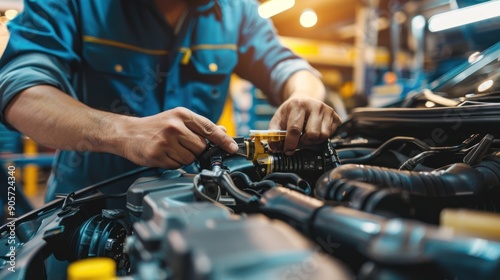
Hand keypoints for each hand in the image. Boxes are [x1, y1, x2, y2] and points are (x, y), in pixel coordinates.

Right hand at [121, 107, 237, 168]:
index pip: (209, 128)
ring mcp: (165, 141)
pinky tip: (164, 155)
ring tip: (171, 149)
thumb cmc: (155, 126)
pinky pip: (177, 165)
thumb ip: (200, 126)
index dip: (223, 140)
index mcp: (182, 115)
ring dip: (184, 158)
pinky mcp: (157, 154)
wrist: (128, 133)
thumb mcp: (178, 119)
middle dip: (195, 150)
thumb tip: (222, 131)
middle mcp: (175, 126)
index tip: (233, 148)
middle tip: (182, 145)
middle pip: (201, 147)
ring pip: (190, 158)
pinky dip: (174, 163)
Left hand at [269, 96, 339, 154]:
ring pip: (323, 136)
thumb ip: (274, 134)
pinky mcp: (336, 116)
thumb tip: (274, 147)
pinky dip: (322, 138)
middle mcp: (315, 106)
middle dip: (304, 142)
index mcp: (299, 105)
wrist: (303, 100)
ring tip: (307, 136)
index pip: (295, 129)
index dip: (291, 143)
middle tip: (299, 140)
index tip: (288, 150)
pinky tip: (315, 132)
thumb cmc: (291, 111)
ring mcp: (327, 110)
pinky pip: (331, 135)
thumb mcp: (278, 119)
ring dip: (314, 141)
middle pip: (312, 135)